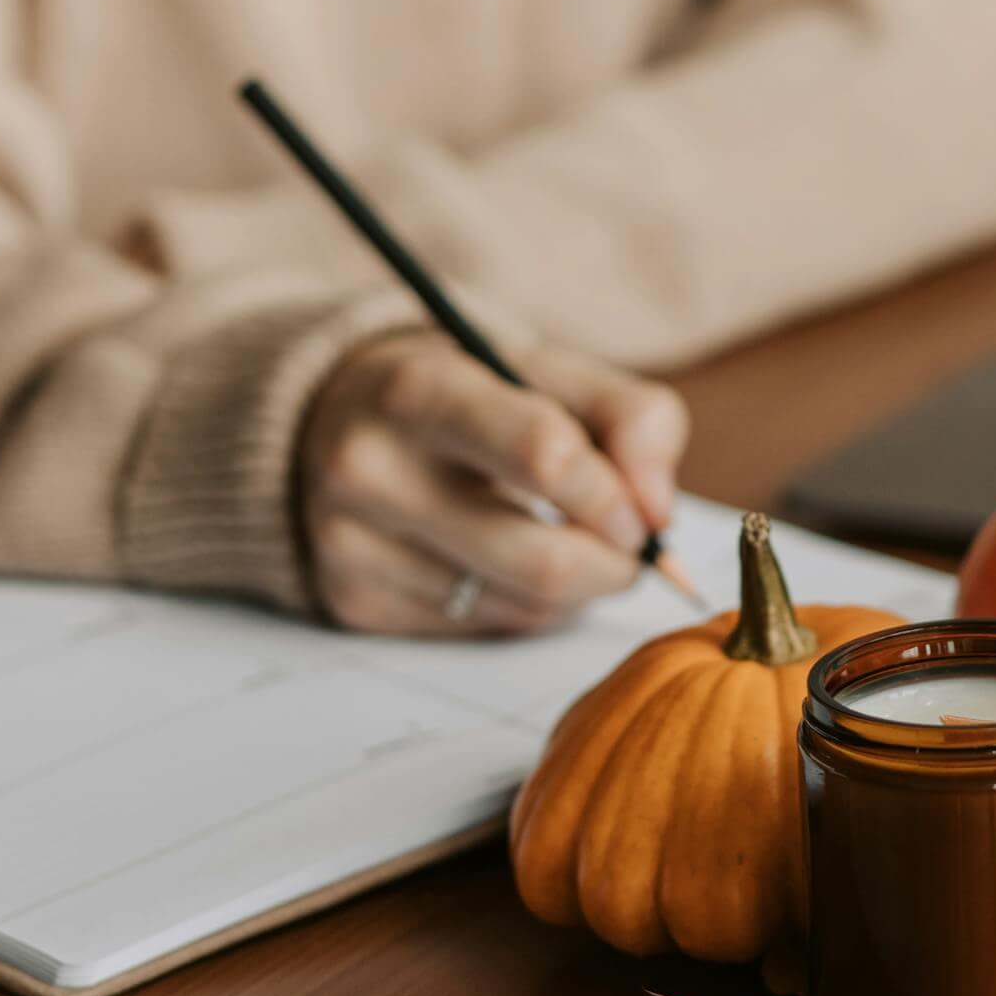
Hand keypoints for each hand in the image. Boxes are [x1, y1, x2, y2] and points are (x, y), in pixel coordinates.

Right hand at [298, 331, 689, 635]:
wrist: (336, 416)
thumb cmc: (468, 390)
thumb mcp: (547, 367)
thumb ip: (632, 416)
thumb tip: (658, 511)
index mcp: (420, 389)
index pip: (544, 454)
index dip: (615, 493)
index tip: (643, 510)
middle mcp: (370, 469)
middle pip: (539, 558)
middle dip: (614, 562)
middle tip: (631, 544)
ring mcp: (352, 545)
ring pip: (520, 606)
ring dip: (578, 587)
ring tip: (571, 542)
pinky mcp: (353, 602)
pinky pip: (484, 629)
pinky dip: (527, 605)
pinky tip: (511, 560)